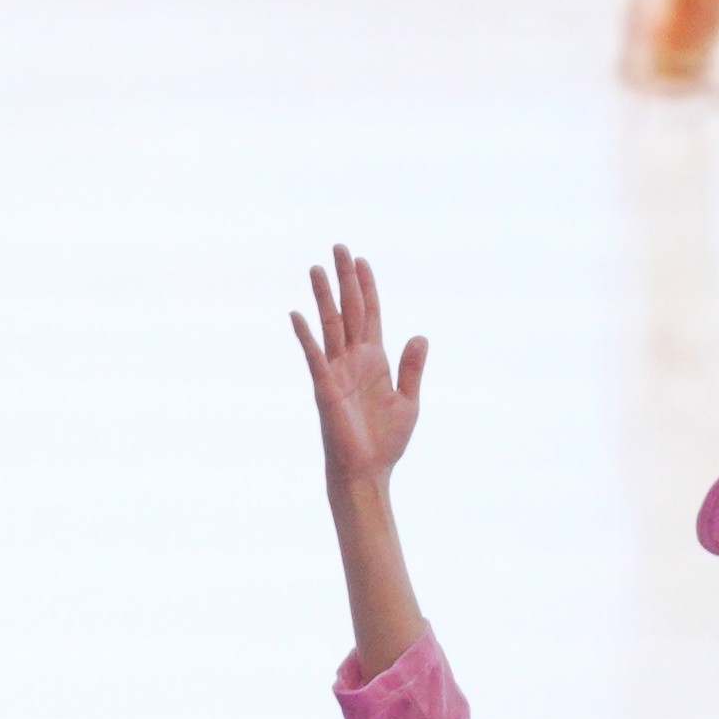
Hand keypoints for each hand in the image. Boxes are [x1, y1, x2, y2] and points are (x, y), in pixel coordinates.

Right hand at [291, 248, 426, 493]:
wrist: (368, 471)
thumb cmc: (386, 441)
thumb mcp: (409, 401)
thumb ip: (412, 368)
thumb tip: (420, 335)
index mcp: (375, 360)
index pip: (370, 315)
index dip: (367, 288)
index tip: (361, 261)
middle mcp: (353, 360)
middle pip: (348, 310)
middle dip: (345, 279)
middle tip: (339, 248)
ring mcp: (337, 371)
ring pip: (330, 325)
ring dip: (324, 296)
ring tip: (317, 268)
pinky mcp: (325, 388)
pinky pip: (314, 357)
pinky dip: (306, 336)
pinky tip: (298, 314)